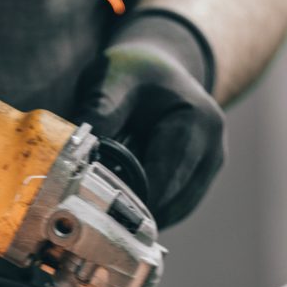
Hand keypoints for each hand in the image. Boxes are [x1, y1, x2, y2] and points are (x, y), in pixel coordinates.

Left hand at [75, 10, 224, 227]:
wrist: (158, 64)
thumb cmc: (134, 70)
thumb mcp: (112, 82)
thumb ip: (98, 117)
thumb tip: (73, 157)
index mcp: (197, 123)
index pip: (165, 178)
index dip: (131, 200)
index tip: (97, 213)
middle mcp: (212, 149)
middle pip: (173, 202)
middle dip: (133, 213)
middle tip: (93, 222)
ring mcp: (210, 166)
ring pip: (174, 212)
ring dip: (141, 216)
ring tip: (103, 216)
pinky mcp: (199, 178)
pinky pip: (173, 208)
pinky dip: (147, 211)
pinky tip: (118, 209)